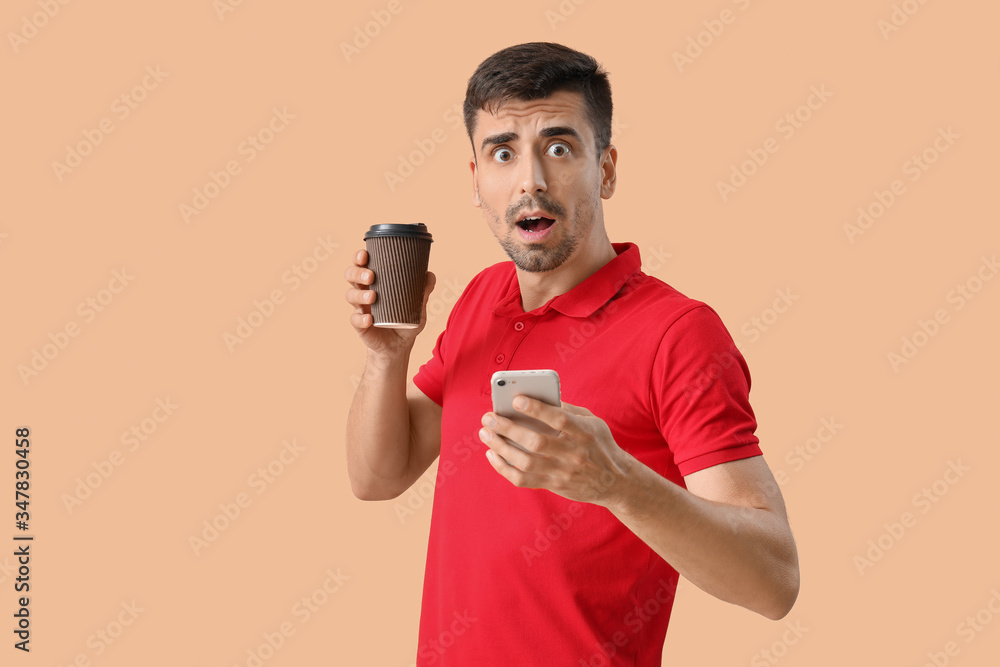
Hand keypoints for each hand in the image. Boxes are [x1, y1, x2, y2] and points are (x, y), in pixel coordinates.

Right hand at [344, 249, 435, 358]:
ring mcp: (360, 309)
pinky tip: (369, 319)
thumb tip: (430, 274)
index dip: (359, 257)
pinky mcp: (360, 326)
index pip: (362, 265)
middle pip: (351, 276)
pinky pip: (355, 320)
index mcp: (375, 282)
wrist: (399, 346)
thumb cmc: (405, 320)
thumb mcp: (417, 305)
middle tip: (371, 276)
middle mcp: (364, 292)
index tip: (365, 254)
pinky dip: (361, 319)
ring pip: (350, 295)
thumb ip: (423, 290)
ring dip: (360, 294)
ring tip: (373, 297)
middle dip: (358, 272)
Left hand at [479, 397, 634, 505]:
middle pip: (536, 441)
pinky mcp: (554, 486)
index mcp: (585, 432)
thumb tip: (538, 397)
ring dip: (501, 447)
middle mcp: (574, 453)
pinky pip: (523, 480)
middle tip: (488, 417)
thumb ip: (568, 410)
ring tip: (485, 434)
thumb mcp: (593, 422)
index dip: (537, 409)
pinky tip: (492, 454)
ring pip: (525, 462)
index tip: (516, 400)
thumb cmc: (600, 445)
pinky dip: (503, 468)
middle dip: (508, 428)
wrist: (616, 482)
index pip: (559, 419)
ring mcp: (563, 472)